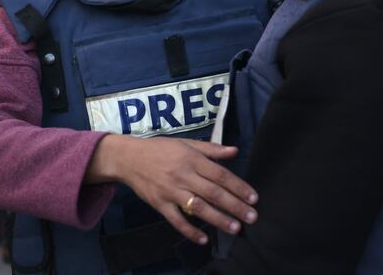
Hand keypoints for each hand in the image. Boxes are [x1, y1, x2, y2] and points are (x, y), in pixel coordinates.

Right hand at [86, 135, 258, 244]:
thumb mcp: (187, 143)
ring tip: (235, 228)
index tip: (253, 197)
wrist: (129, 158)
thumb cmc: (161, 149)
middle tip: (252, 217)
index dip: (238, 186)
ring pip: (198, 208)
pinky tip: (202, 239)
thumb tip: (235, 151)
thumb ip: (212, 149)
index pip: (220, 174)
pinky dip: (189, 231)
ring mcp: (171, 192)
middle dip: (235, 206)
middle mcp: (183, 176)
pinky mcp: (160, 204)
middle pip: (213, 193)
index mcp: (192, 159)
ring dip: (218, 219)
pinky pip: (176, 220)